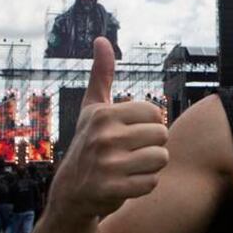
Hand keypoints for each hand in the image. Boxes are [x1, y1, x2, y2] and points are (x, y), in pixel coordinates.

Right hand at [49, 37, 168, 219]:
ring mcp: (107, 165)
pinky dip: (144, 185)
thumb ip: (101, 75)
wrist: (70, 193)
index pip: (155, 113)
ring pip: (160, 159)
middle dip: (152, 146)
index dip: (149, 124)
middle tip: (131, 153)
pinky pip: (152, 183)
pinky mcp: (112, 190)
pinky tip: (127, 183)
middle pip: (162, 136)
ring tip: (130, 167)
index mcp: (103, 114)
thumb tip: (101, 39)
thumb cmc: (88, 143)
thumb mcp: (92, 108)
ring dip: (150, 166)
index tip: (131, 133)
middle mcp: (104, 137)